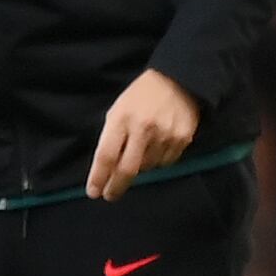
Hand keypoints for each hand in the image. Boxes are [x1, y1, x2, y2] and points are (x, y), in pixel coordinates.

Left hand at [89, 68, 200, 199]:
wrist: (178, 80)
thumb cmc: (141, 96)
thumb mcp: (119, 110)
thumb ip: (112, 137)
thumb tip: (109, 170)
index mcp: (122, 118)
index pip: (106, 155)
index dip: (98, 177)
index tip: (93, 192)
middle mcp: (143, 128)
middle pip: (127, 169)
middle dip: (115, 187)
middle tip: (110, 195)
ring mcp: (165, 135)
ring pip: (147, 167)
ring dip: (139, 167)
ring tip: (141, 149)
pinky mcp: (182, 139)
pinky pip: (165, 162)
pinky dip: (157, 160)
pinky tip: (157, 145)